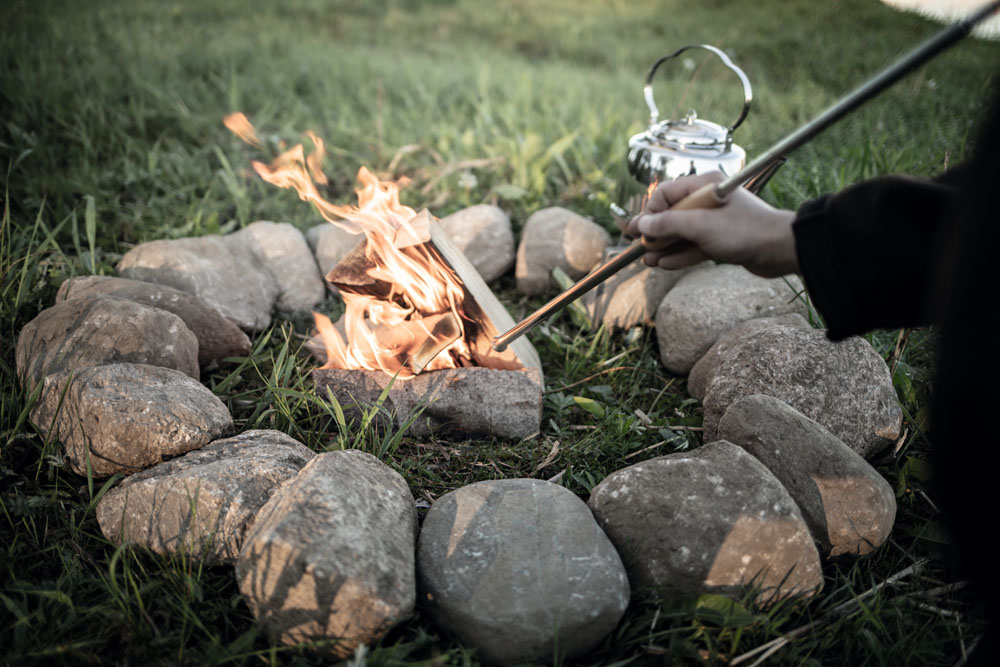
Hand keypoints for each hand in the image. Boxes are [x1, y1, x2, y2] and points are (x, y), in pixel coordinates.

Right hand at [626, 172, 799, 277]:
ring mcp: (715, 221)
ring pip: (682, 233)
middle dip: (655, 233)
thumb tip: (641, 225)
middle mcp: (708, 201)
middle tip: (640, 247)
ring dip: (665, 247)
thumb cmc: (745, 230)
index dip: (650, 213)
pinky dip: (680, 255)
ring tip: (648, 261)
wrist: (781, 249)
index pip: (667, 194)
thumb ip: (667, 224)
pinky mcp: (721, 240)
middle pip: (672, 214)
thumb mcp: (700, 226)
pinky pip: (694, 246)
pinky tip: (665, 264)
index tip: (638, 232)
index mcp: (704, 186)